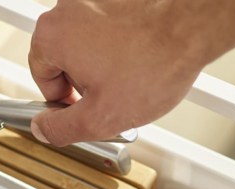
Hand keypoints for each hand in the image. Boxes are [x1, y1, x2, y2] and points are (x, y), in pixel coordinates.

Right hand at [28, 0, 234, 146]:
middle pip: (63, 57)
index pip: (40, 76)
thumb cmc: (155, 64)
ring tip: (132, 77)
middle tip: (112, 96)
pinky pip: (109, 26)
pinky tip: (140, 59)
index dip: (63, 102)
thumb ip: (62, 129)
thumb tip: (43, 130)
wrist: (194, 28)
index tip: (83, 109)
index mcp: (52, 35)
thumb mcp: (101, 117)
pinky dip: (121, 44)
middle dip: (85, 81)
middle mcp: (68, 8)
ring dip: (104, 63)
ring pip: (87, 42)